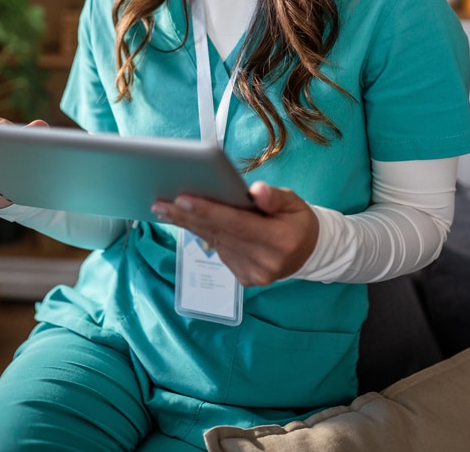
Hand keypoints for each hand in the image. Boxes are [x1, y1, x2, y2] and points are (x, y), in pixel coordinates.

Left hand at [152, 182, 318, 286]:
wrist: (310, 254)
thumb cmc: (298, 221)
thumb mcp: (295, 202)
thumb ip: (275, 197)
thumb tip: (255, 190)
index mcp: (279, 240)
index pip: (237, 224)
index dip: (209, 211)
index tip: (181, 200)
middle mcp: (264, 262)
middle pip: (219, 234)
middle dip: (187, 217)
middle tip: (159, 203)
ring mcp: (253, 274)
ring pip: (215, 242)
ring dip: (189, 225)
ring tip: (164, 209)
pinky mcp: (244, 278)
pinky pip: (219, 251)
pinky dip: (203, 234)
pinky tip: (186, 221)